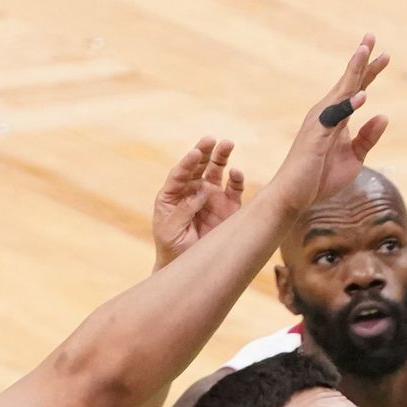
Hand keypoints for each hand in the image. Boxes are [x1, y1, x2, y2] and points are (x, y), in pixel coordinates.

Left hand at [151, 137, 246, 269]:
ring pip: (217, 171)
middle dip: (204, 151)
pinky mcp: (228, 206)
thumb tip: (200, 193)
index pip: (179, 174)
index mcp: (173, 194)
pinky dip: (236, 179)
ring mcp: (211, 197)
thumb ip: (183, 210)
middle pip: (198, 166)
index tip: (194, 153)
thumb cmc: (173, 248)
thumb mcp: (171, 230)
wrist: (189, 266)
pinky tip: (236, 173)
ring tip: (227, 144)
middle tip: (211, 139)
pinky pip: (234, 189)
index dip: (186, 163)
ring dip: (221, 157)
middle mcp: (193, 191)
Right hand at [267, 35, 390, 206]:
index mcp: (335, 118)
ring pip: (340, 92)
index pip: (354, 89)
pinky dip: (349, 106)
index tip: (383, 53)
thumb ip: (367, 137)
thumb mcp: (354, 157)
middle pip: (347, 82)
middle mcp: (325, 114)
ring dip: (353, 72)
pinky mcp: (316, 137)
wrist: (293, 197)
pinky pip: (335, 119)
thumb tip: (384, 115)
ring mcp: (319, 123)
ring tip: (365, 51)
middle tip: (371, 36)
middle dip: (361, 60)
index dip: (369, 71)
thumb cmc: (320, 177)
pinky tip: (363, 95)